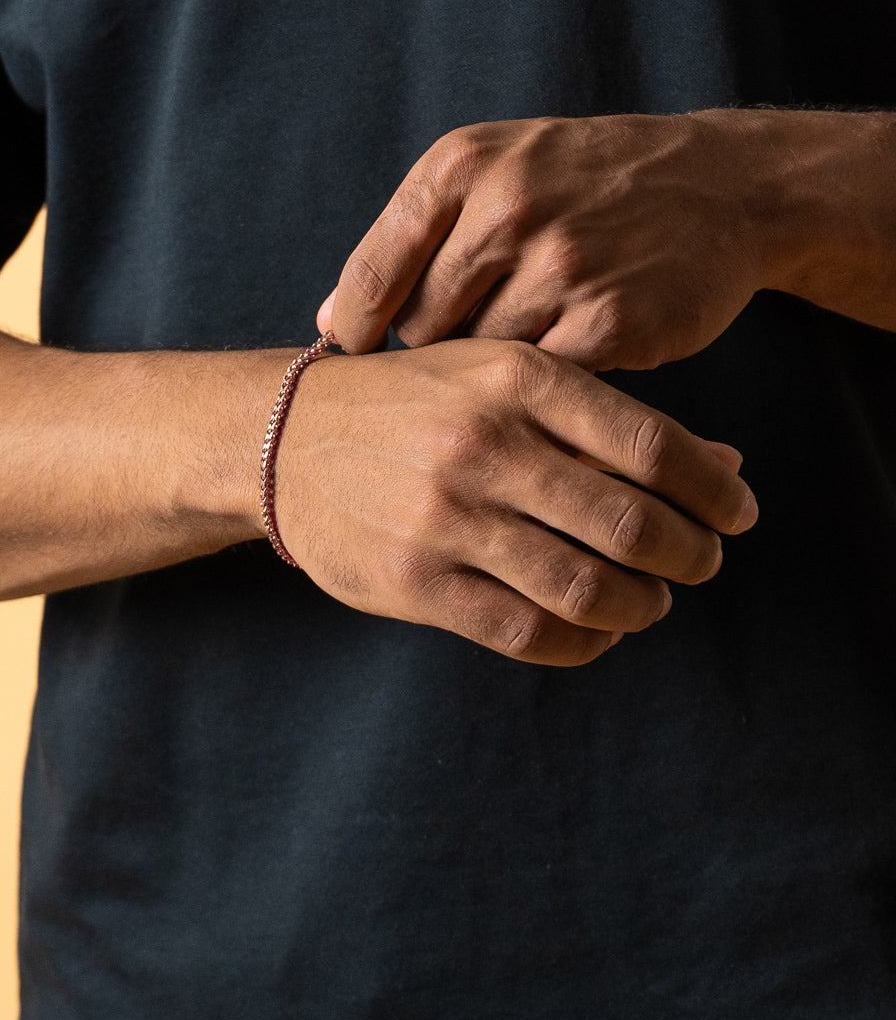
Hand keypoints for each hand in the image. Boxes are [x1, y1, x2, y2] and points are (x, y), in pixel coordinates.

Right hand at [274, 338, 757, 665]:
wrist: (283, 439)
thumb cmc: (412, 404)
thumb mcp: (499, 376)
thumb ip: (605, 418)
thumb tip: (725, 467)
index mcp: (515, 378)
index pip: (652, 446)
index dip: (713, 492)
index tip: (736, 515)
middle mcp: (484, 444)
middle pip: (630, 524)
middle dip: (688, 555)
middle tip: (698, 562)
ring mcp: (447, 517)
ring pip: (586, 588)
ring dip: (640, 605)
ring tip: (649, 601)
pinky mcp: (416, 581)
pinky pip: (528, 631)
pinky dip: (582, 643)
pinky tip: (594, 630)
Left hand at [318, 111, 771, 370]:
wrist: (723, 186)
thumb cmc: (588, 183)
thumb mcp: (496, 170)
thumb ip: (410, 239)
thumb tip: (330, 323)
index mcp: (462, 165)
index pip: (371, 276)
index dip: (358, 329)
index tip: (359, 355)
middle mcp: (507, 208)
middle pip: (423, 328)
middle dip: (440, 342)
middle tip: (480, 328)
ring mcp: (563, 266)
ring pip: (480, 360)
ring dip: (497, 362)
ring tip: (537, 327)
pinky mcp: (611, 323)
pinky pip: (542, 381)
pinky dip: (549, 378)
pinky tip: (573, 346)